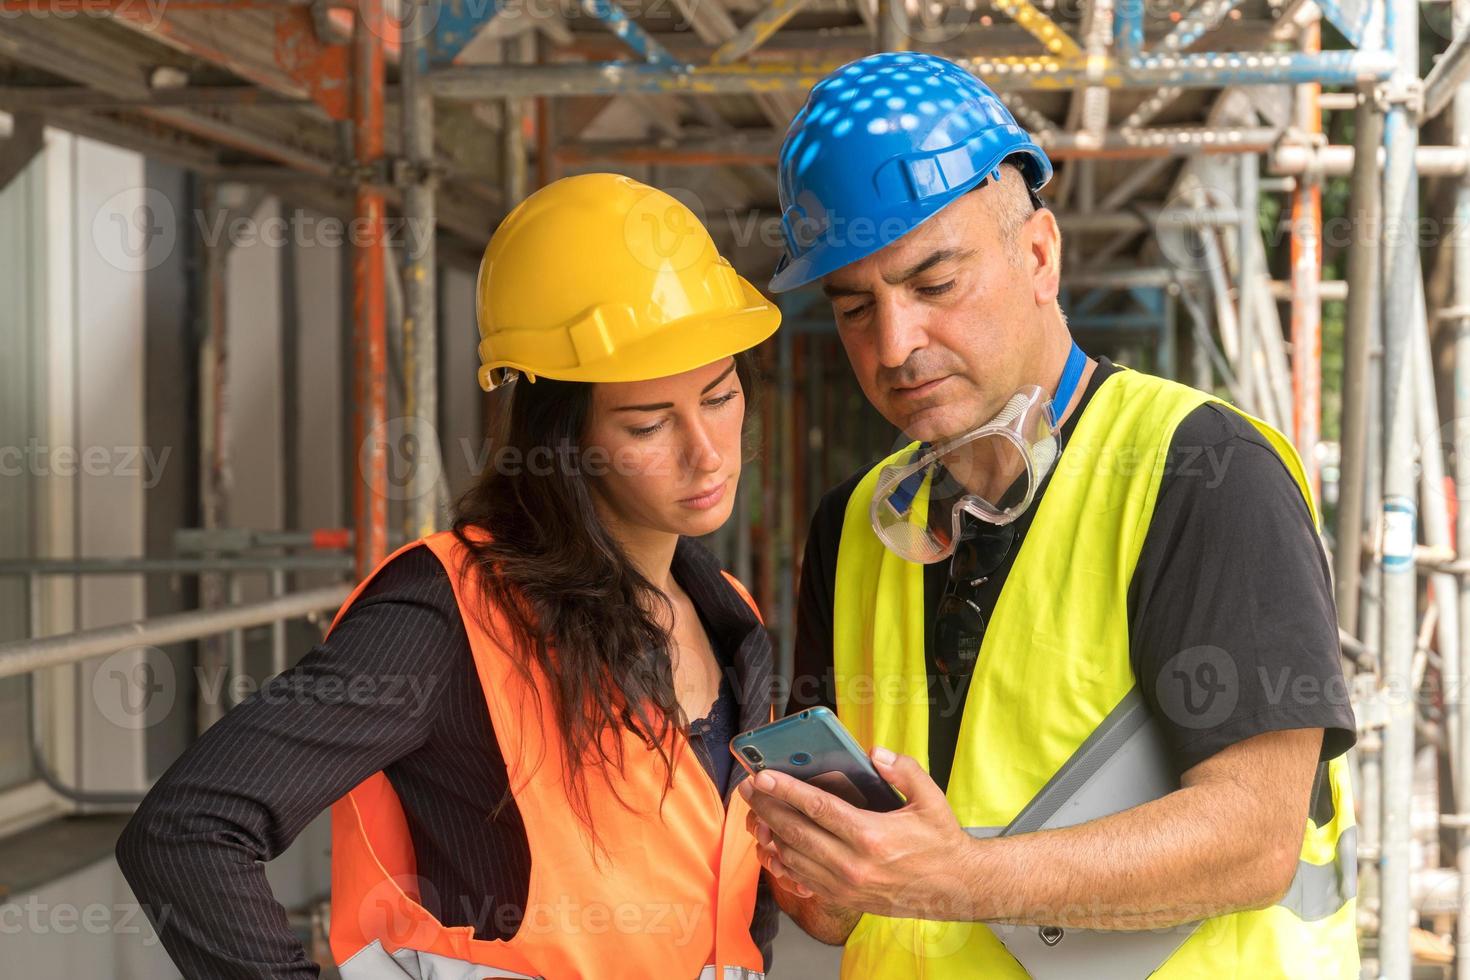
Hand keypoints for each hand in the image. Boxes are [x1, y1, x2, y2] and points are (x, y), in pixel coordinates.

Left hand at [737, 746, 979, 919]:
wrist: (954, 888)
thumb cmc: (940, 842)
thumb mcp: (930, 799)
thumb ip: (903, 770)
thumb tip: (874, 753)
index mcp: (871, 836)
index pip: (818, 808)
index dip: (786, 790)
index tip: (763, 776)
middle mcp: (852, 864)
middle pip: (796, 832)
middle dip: (767, 807)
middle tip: (749, 788)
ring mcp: (844, 885)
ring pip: (793, 857)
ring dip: (770, 833)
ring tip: (756, 812)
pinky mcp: (841, 898)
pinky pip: (801, 878)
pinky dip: (781, 860)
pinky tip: (772, 843)